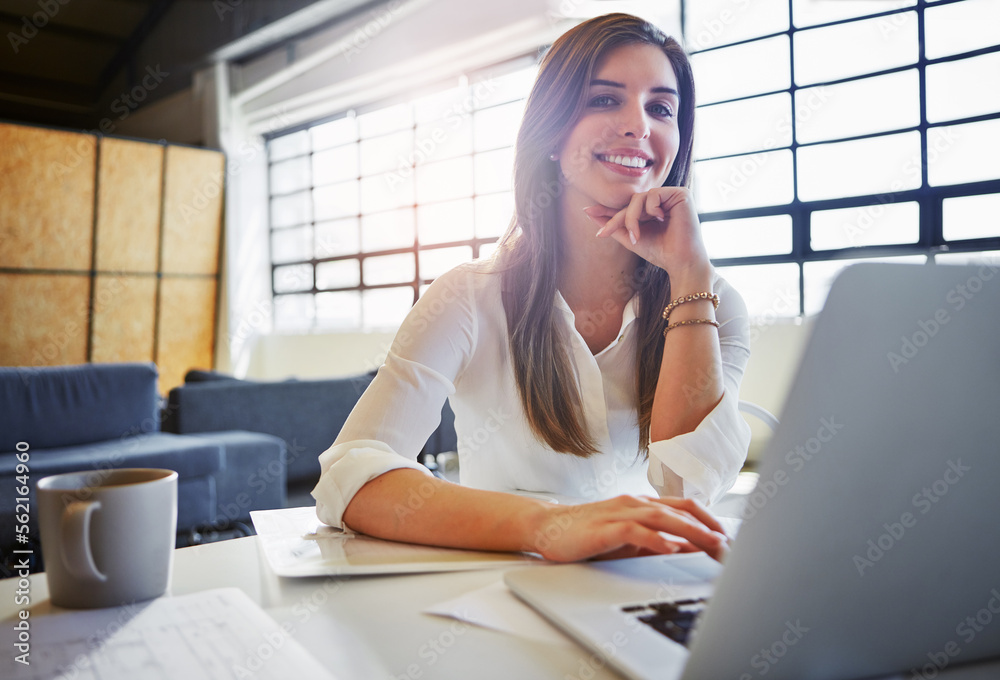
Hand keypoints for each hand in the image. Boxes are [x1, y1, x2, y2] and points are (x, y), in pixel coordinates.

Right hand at [525, 495, 729, 562]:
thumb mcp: (627, 540)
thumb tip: (688, 551)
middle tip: (731, 548)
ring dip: (692, 533)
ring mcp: (621, 512)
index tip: (731, 540)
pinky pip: (636, 531)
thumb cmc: (587, 534)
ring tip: (714, 546)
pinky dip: (657, 539)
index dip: (712, 521)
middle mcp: (636, 503)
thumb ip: (655, 542)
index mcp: (643, 504)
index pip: (686, 507)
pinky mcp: (606, 527)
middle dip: (710, 529)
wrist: (547, 527)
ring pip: (664, 518)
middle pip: (682, 511)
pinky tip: (672, 549)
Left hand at [584, 187, 710, 284]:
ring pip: (639, 198)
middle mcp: (662, 201)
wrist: (681, 263)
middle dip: (617, 219)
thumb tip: (589, 212)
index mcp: (652, 210)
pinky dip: (650, 208)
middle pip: (631, 202)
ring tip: (636, 236)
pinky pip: (653, 194)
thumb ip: (613, 226)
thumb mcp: (631, 238)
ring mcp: (671, 196)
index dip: (608, 210)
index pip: (628, 207)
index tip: (587, 211)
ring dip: (632, 217)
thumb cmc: (661, 253)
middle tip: (604, 233)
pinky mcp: (680, 194)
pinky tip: (660, 219)